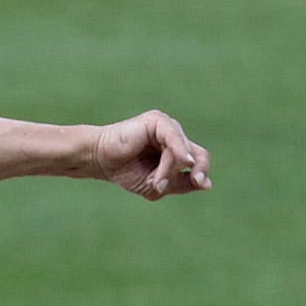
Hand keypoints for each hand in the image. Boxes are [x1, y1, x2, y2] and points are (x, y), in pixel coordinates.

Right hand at [93, 110, 211, 200]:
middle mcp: (174, 136)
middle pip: (198, 154)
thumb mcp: (156, 184)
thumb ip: (181, 183)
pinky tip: (181, 162)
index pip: (199, 160)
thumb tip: (206, 184)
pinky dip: (177, 153)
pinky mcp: (156, 121)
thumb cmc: (125, 171)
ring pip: (184, 151)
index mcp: (176, 150)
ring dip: (171, 170)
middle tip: (193, 182)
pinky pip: (174, 138)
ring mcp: (166, 127)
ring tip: (157, 183)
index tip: (201, 184)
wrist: (99, 159)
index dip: (202, 172)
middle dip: (196, 171)